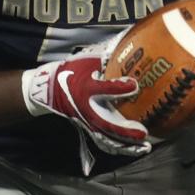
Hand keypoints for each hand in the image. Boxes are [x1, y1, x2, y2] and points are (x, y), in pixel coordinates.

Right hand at [22, 54, 150, 156]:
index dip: (118, 88)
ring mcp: (87, 122)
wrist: (48, 88)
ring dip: (125, 146)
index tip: (134, 85)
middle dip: (126, 132)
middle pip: (108, 127)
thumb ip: (106, 59)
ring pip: (107, 139)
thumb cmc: (70, 75)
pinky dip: (116, 147)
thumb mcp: (86, 64)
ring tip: (144, 148)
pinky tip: (130, 149)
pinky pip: (103, 141)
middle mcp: (88, 112)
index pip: (104, 90)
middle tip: (145, 135)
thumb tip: (126, 46)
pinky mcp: (88, 126)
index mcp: (86, 93)